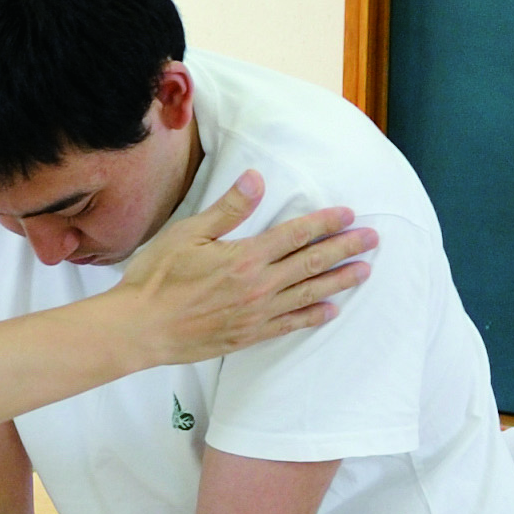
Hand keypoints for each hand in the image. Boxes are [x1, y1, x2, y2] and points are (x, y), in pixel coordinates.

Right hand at [113, 172, 373, 365]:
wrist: (140, 328)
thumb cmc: (157, 278)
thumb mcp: (188, 234)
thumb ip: (228, 209)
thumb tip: (257, 179)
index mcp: (245, 257)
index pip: (295, 235)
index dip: (324, 223)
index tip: (348, 214)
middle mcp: (259, 286)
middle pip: (311, 263)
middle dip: (345, 248)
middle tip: (373, 240)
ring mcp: (257, 314)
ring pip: (308, 293)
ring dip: (339, 280)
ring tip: (364, 271)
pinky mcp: (248, 334)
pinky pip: (290, 324)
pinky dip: (313, 316)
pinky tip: (330, 310)